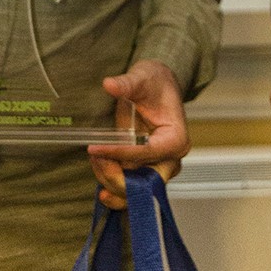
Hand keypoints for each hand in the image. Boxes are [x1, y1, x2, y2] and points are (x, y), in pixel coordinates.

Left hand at [89, 59, 188, 208]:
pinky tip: (101, 191)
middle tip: (95, 156)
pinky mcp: (146, 171)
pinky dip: (116, 193)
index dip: (120, 153)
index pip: (148, 153)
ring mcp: (158, 168)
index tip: (95, 148)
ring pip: (136, 190)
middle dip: (117, 175)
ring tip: (95, 160)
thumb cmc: (155, 84)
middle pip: (146, 182)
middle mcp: (170, 159)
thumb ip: (127, 83)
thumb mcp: (142, 76)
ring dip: (112, 181)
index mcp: (176, 138)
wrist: (157, 88)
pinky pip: (132, 191)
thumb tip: (110, 85)